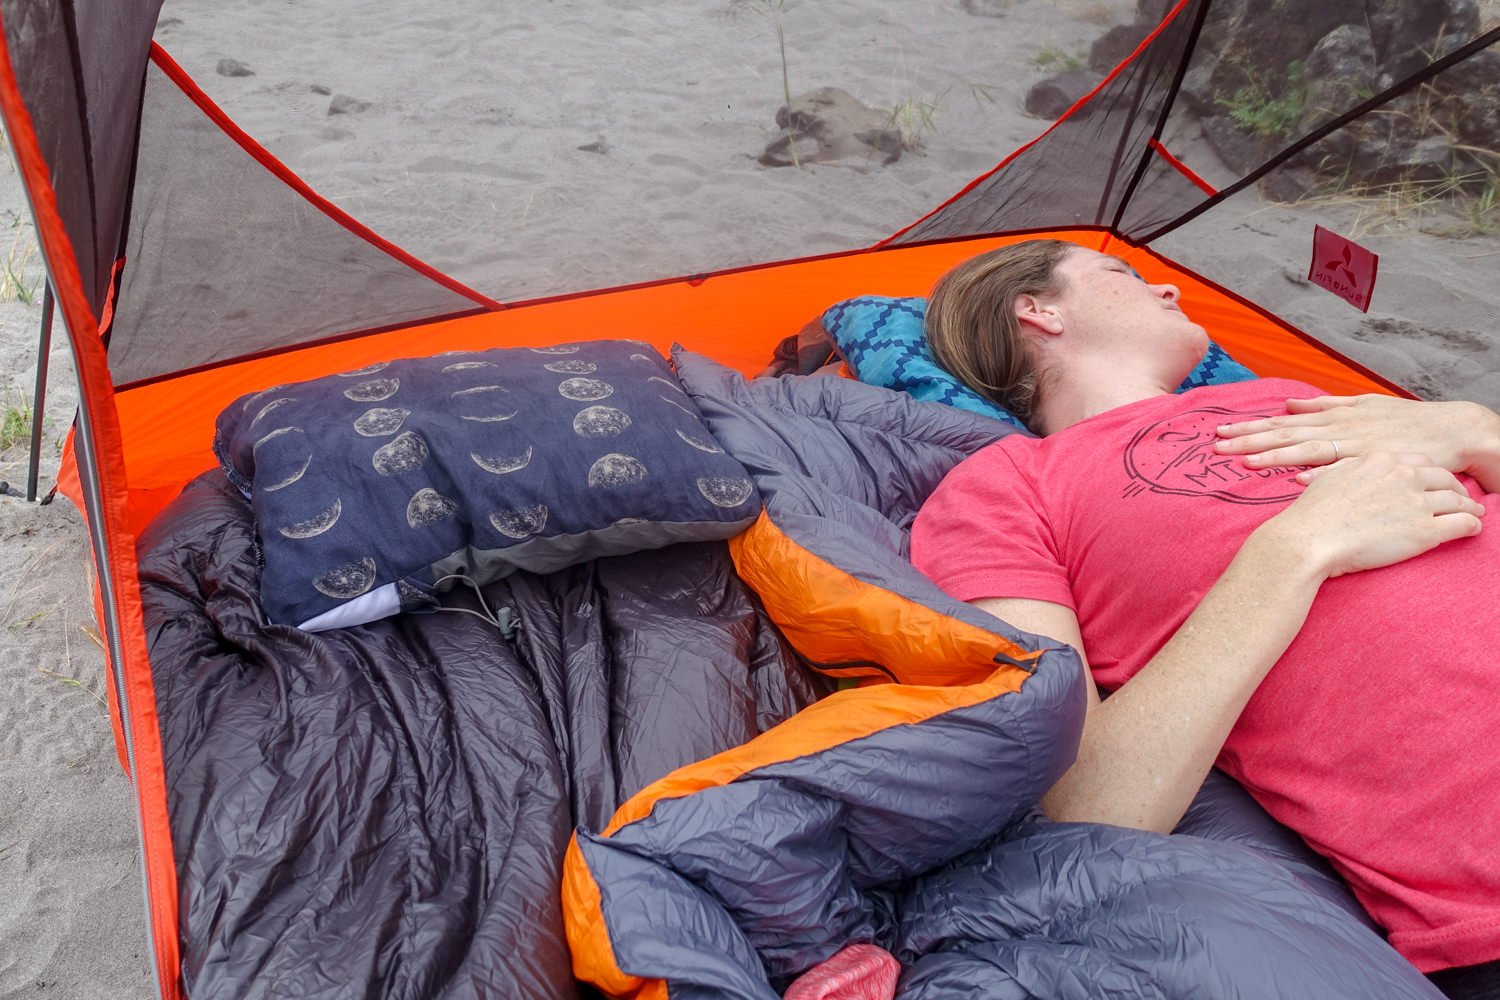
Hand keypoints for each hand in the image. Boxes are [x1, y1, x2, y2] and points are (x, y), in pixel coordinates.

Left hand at [1213, 394, 1499, 491]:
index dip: (1250, 428)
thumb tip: (1290, 404)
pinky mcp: (1374, 464)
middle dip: (1250, 441)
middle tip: (1216, 447)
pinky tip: (1296, 480)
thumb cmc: (1407, 421)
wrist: (1455, 430)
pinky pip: (1343, 471)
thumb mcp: (1363, 405)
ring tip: (1245, 462)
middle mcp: (1340, 429)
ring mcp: (1356, 446)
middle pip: (1286, 435)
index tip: (1219, 433)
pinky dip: (1320, 474)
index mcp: (1334, 419)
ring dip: (1275, 456)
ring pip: (1307, 451)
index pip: (1282, 424)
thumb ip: (1324, 406)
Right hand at [1256, 452, 1484, 579]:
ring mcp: (1416, 502)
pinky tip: (1474, 528)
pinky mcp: (1425, 530)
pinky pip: (1463, 523)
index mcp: (1381, 460)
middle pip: (1443, 477)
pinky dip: (1473, 525)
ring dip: (1470, 507)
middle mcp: (1403, 475)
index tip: (1432, 483)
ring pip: (1458, 499)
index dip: (1430, 473)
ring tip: (1474, 514)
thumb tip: (1351, 470)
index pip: (1418, 462)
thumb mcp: (1329, 478)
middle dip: (1456, 488)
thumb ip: (1349, 469)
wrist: (1308, 539)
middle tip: (1462, 498)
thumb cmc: (1311, 513)